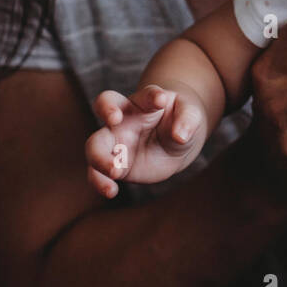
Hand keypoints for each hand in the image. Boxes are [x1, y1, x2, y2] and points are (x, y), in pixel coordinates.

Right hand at [85, 84, 205, 197]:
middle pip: (104, 105)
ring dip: (100, 157)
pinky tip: (111, 191)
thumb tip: (180, 135)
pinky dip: (100, 182)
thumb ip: (187, 120)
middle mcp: (124, 117)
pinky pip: (98, 173)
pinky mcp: (115, 164)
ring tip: (115, 171)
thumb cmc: (181, 121)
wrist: (176, 142)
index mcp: (145, 101)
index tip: (161, 100)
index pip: (145, 94)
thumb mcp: (191, 116)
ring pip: (95, 144)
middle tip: (115, 119)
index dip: (152, 95)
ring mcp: (115, 141)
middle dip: (107, 109)